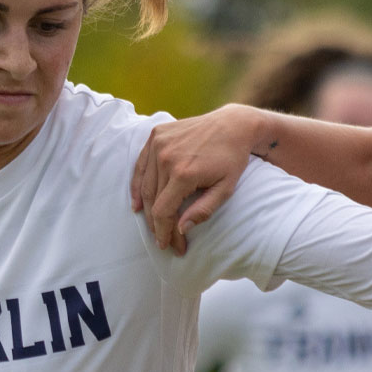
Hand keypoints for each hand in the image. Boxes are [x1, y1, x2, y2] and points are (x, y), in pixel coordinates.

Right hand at [131, 105, 265, 254]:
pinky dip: (137, 184)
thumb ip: (202, 211)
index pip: (163, 211)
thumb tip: (180, 229)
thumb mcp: (225, 190)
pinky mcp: (156, 135)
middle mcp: (166, 157)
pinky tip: (137, 202)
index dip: (164, 232)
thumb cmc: (232, 159)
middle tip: (164, 240)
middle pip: (152, 200)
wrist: (233, 126)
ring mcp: (158, 143)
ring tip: (152, 224)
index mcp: (184, 173)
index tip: (168, 245)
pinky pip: (141, 165)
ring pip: (145, 185)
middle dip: (157, 224)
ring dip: (146, 208)